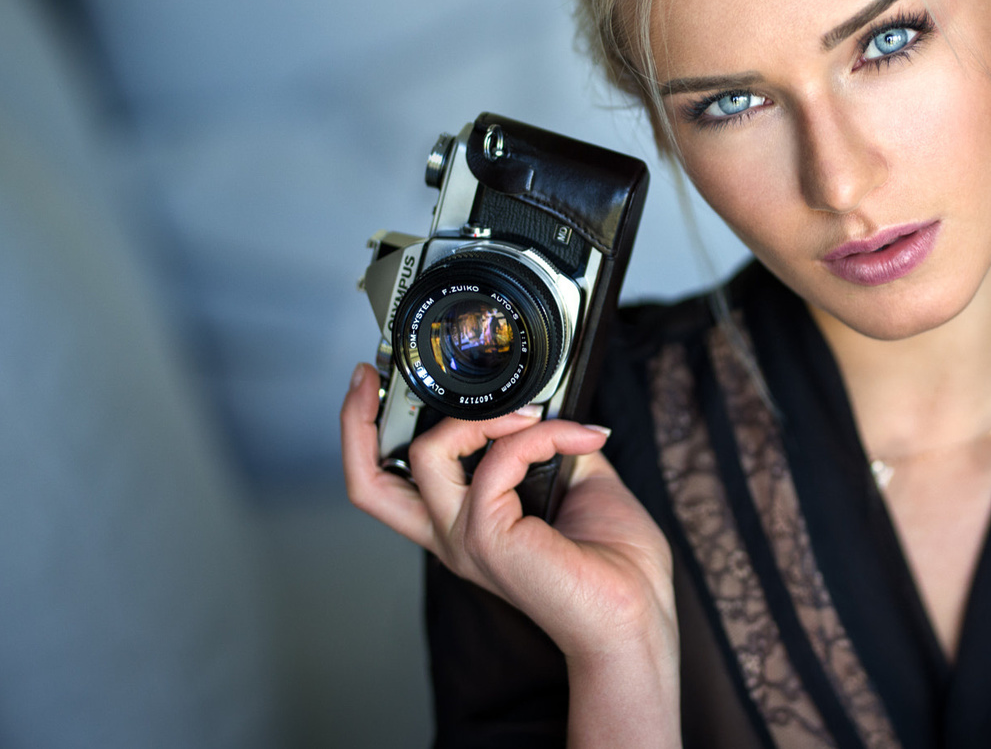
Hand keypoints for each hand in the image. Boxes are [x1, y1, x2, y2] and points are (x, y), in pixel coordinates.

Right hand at [340, 364, 675, 663]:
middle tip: (369, 375)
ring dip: (483, 414)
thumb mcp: (577, 482)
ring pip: (427, 453)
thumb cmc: (614, 566)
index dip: (370, 432)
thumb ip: (550, 444)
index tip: (378, 382)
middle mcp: (452, 534)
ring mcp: (464, 538)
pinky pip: (502, 457)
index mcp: (465, 523)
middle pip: (366, 482)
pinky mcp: (488, 537)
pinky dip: (541, 433)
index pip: (390, 482)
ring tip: (534, 412)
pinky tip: (580, 438)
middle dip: (355, 421)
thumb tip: (549, 405)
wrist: (635, 616)